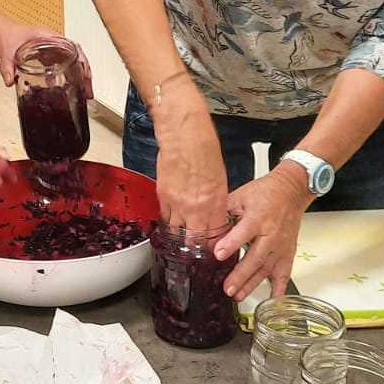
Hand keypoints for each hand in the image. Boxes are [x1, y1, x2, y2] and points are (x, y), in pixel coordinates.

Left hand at [0, 22, 93, 97]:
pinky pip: (61, 64)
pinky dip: (65, 75)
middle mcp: (53, 41)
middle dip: (85, 74)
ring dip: (78, 75)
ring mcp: (50, 47)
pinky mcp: (46, 54)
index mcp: (48, 37)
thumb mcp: (6, 52)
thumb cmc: (6, 34)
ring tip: (82, 91)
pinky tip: (62, 87)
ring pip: (71, 61)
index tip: (87, 74)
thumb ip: (6, 67)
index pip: (74, 48)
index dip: (83, 62)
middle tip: (88, 90)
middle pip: (77, 57)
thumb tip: (9, 80)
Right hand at [149, 84, 229, 232]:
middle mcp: (196, 207)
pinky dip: (168, 221)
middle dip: (196, 246)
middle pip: (194, 240)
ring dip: (180, 235)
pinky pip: (165, 217)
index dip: (215, 243)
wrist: (185, 137)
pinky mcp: (163, 196)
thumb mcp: (220, 179)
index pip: (216, 234)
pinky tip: (171, 220)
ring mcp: (178, 203)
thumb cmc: (205, 151)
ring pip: (177, 232)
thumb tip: (212, 212)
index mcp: (215, 203)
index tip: (214, 245)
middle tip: (196, 246)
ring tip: (182, 237)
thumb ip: (216, 200)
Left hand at [216, 162, 313, 300]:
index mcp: (258, 218)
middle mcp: (271, 235)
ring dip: (252, 284)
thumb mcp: (241, 195)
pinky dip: (279, 288)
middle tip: (227, 288)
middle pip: (255, 258)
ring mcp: (281, 246)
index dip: (230, 244)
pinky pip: (284, 273)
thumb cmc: (266, 193)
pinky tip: (272, 300)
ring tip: (238, 296)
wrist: (291, 191)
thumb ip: (224, 210)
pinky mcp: (288, 253)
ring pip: (266, 269)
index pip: (243, 233)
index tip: (218, 254)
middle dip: (240, 275)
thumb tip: (206, 224)